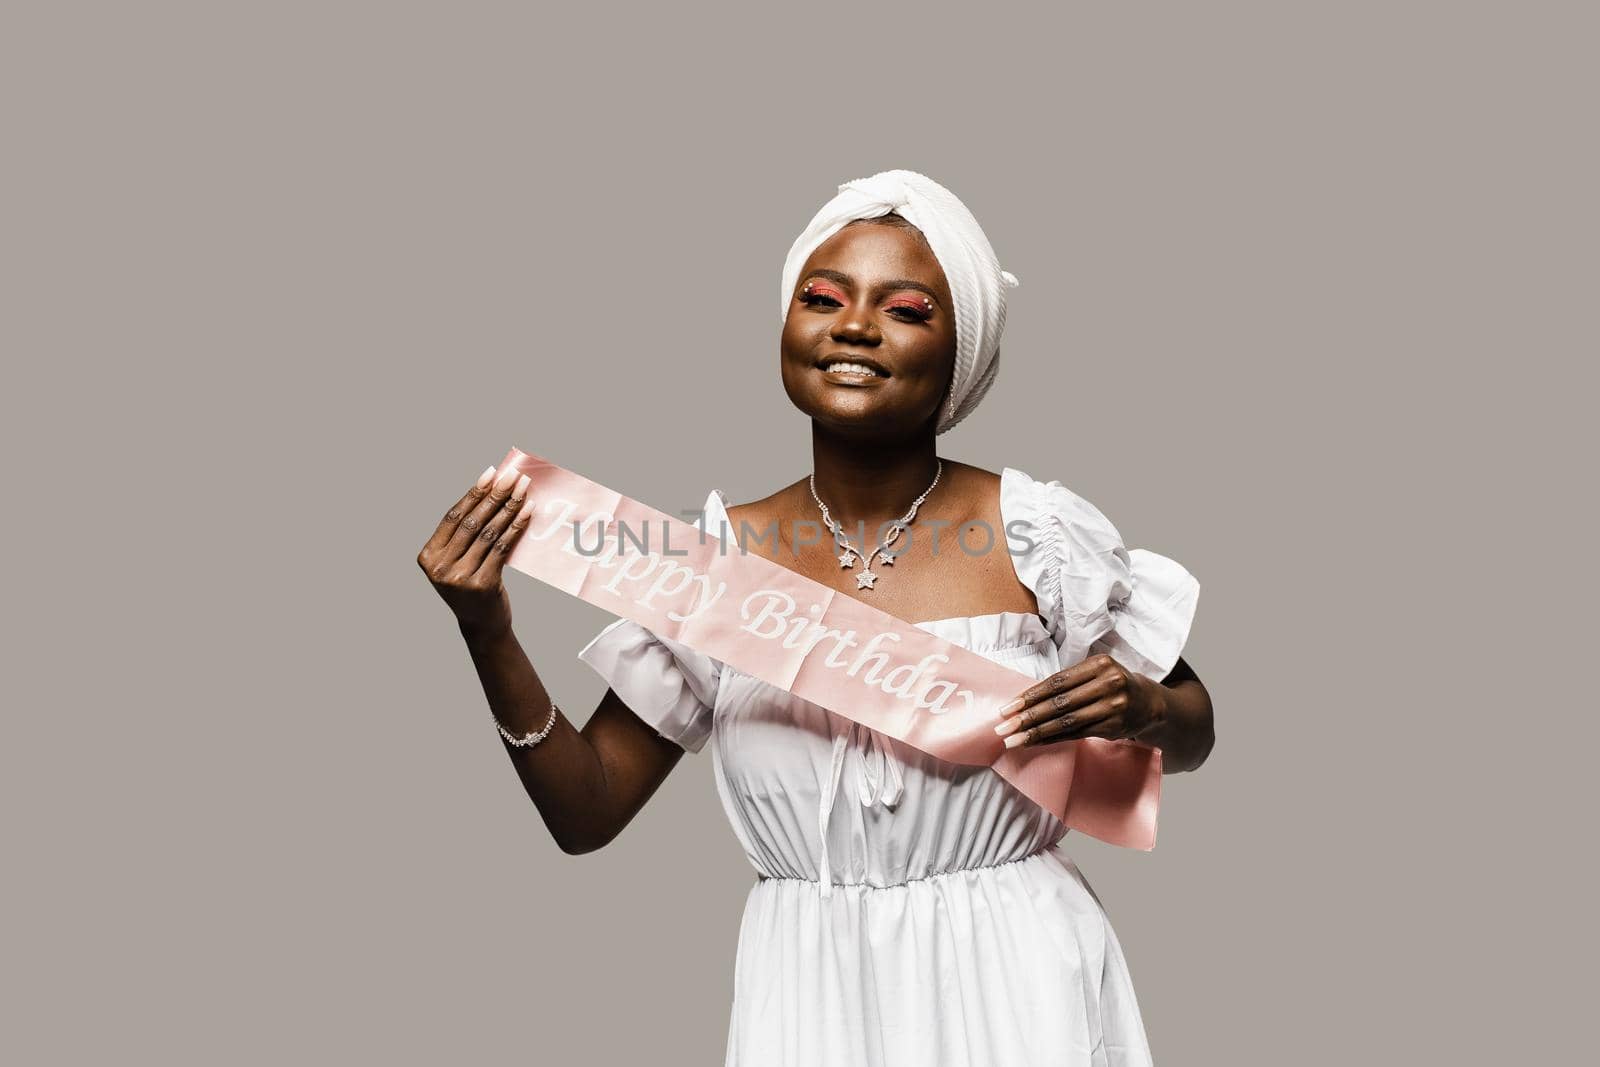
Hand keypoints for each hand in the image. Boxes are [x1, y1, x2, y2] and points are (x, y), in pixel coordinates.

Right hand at [418, 464, 533, 637]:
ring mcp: (459, 578)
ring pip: (488, 533)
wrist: (482, 625)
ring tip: (523, 489)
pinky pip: (501, 547)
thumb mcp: (459, 561)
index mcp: (428, 557)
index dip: (473, 493)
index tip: (491, 473)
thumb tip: (493, 490)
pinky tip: (527, 511)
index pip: (453, 517)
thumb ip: (466, 535)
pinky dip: (516, 526)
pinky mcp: (481, 584)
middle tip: (512, 476)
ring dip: (509, 507)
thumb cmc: (472, 586)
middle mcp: (440, 568)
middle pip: (472, 522)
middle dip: (495, 495)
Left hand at [992, 653, 1165, 748]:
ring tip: (1013, 740)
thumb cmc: (1113, 684)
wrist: (1150, 703)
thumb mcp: (1096, 671)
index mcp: (1100, 665)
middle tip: (1003, 726)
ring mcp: (1112, 708)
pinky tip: (1036, 743)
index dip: (1030, 695)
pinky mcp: (1113, 728)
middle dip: (1027, 717)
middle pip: (1059, 703)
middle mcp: (1108, 684)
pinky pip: (1076, 734)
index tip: (1008, 707)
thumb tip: (1026, 698)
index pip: (1056, 682)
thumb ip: (1068, 681)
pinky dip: (1053, 739)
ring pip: (1066, 722)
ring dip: (1036, 733)